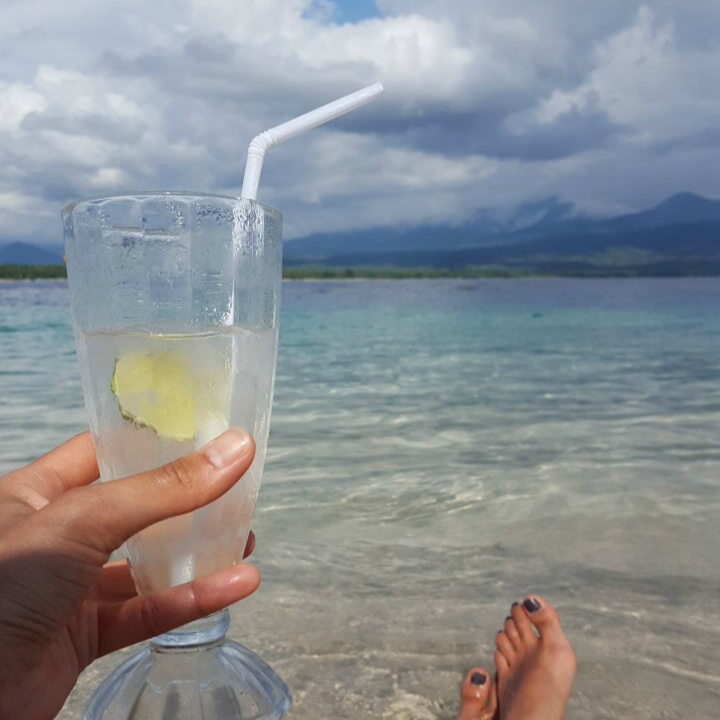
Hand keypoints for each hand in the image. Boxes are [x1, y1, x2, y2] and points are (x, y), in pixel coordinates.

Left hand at [0, 428, 259, 719]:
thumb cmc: (0, 587)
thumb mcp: (83, 521)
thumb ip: (162, 490)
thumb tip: (234, 449)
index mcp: (36, 494)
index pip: (103, 451)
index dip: (152, 439)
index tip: (203, 429)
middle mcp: (53, 537)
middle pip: (133, 509)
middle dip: (186, 502)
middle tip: (235, 489)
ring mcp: (67, 588)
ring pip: (144, 565)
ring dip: (196, 555)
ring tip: (246, 539)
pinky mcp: (82, 636)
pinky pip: (145, 613)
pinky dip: (191, 600)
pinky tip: (234, 585)